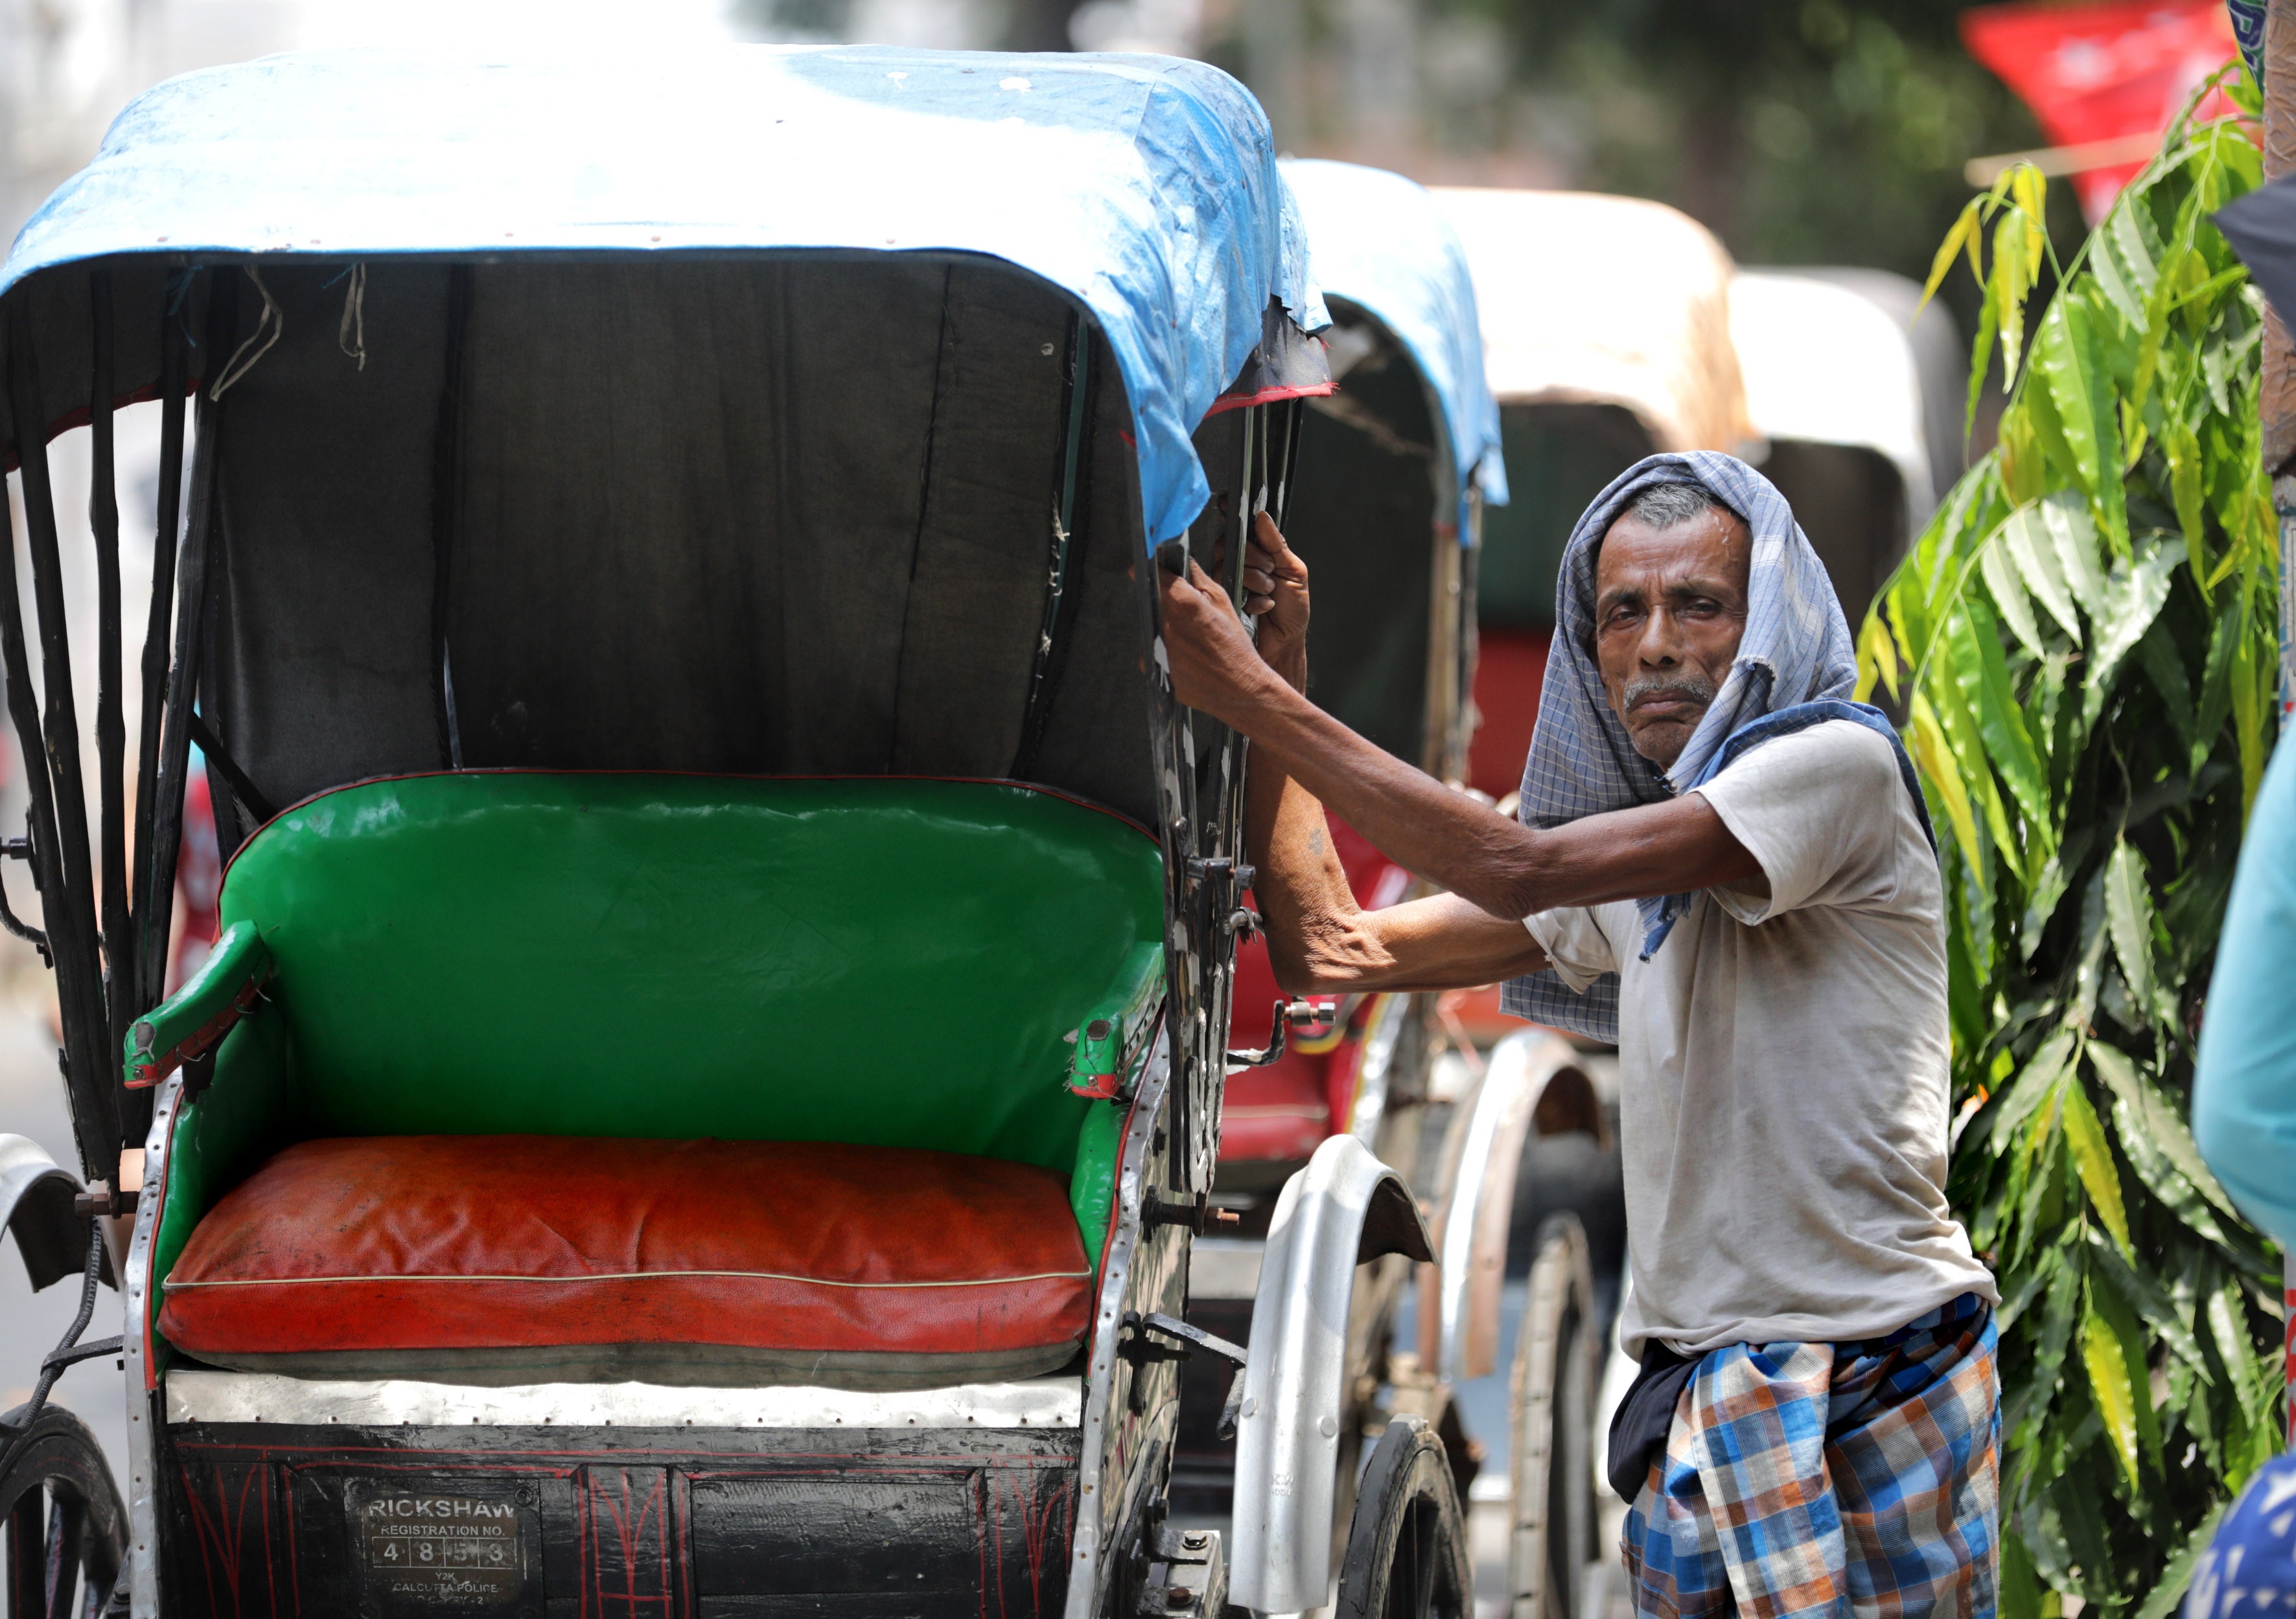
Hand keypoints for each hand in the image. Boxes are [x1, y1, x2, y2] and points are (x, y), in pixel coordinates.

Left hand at [1161, 557, 1279, 727]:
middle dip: (1164, 602)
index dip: (1151, 569)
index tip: (1153, 569)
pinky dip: (1164, 651)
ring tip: (1191, 640)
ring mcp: (1157, 649)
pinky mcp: (1155, 670)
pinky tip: (1186, 657)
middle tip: (1185, 613)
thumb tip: (1180, 561)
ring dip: (1164, 628)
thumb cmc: (1235, 645)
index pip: (1149, 573)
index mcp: (1182, 602)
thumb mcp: (1222, 601)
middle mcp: (1164, 624)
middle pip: (1150, 602)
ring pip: (1151, 628)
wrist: (1241, 688)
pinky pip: (1152, 652)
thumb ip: (1197, 577)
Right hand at [1241, 512, 1308, 690]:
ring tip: (1270, 591)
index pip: (1240, 526)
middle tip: (1270, 570)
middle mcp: (1240, 562)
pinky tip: (1264, 605)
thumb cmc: (1293, 608)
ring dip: (1255, 580)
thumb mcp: (1293, 572)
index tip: (1227, 504)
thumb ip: (1277, 545)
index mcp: (1259, 550)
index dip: (1232, 513)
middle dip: (1253, 557)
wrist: (1286, 642)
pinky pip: (1228, 590)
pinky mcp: (1224, 600)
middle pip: (1229, 544)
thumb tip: (1261, 517)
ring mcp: (1229, 580)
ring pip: (1228, 567)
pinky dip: (1253, 599)